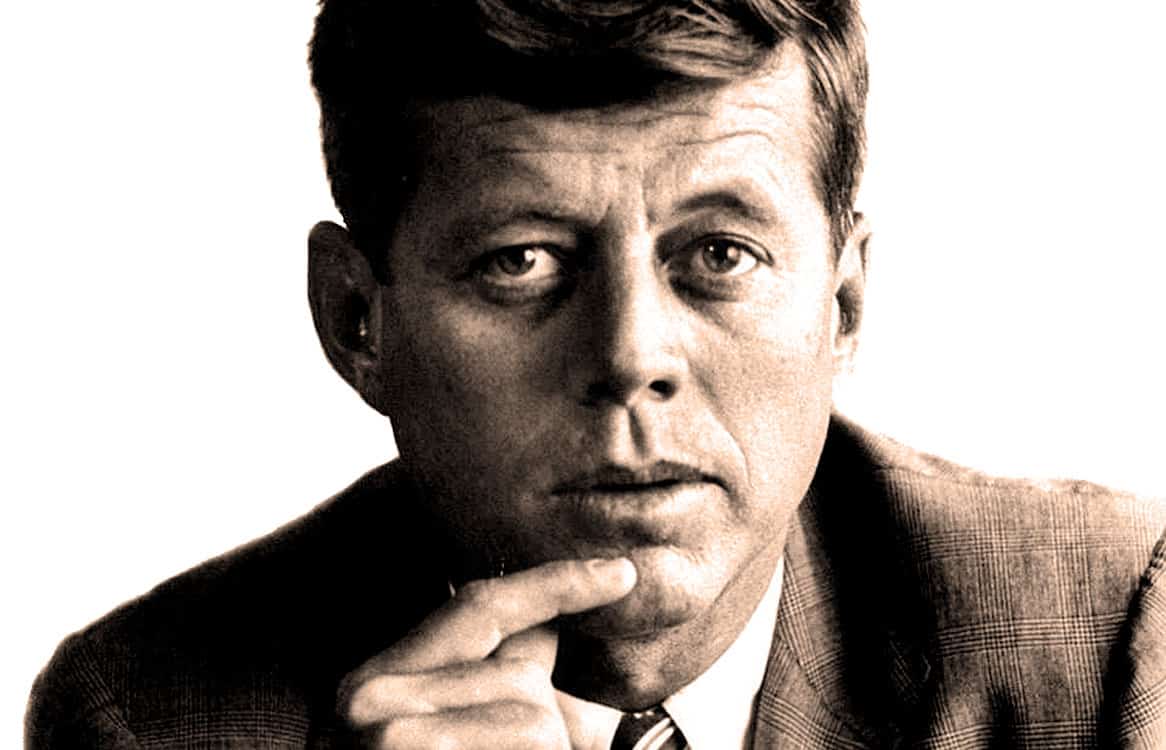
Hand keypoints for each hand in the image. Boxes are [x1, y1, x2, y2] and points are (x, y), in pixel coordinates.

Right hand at [337, 557, 636, 748]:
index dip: (556, 584)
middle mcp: (373, 700)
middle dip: (546, 726)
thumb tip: (551, 630)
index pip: (481, 608)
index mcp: (375, 679)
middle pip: (522, 682)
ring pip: (536, 724)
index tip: (623, 573)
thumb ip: (488, 684)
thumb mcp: (432, 729)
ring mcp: (391, 740)